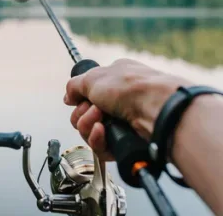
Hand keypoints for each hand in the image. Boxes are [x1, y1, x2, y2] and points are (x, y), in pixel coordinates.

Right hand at [63, 58, 192, 159]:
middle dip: (82, 114)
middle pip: (84, 115)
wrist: (156, 108)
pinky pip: (100, 148)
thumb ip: (74, 86)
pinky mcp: (125, 142)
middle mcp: (119, 101)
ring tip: (100, 119)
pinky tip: (102, 131)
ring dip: (88, 125)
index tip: (78, 99)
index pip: (87, 94)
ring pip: (89, 132)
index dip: (79, 99)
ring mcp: (123, 122)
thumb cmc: (131, 87)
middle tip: (94, 109)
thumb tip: (68, 97)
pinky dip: (97, 140)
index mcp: (114, 80)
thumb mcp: (93, 77)